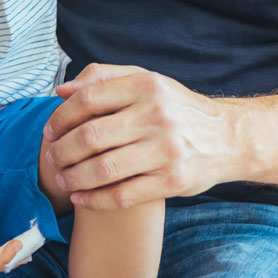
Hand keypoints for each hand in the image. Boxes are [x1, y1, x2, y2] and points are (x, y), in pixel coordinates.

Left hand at [43, 63, 237, 209]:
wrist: (228, 138)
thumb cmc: (175, 107)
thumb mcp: (145, 80)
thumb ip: (103, 78)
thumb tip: (62, 90)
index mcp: (145, 86)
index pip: (89, 99)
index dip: (61, 116)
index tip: (49, 130)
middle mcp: (156, 115)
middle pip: (92, 135)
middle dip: (63, 150)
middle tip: (50, 158)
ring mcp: (166, 150)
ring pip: (104, 168)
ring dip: (74, 177)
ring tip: (62, 180)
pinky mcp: (173, 181)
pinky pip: (124, 194)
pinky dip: (96, 199)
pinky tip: (81, 199)